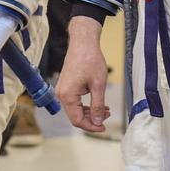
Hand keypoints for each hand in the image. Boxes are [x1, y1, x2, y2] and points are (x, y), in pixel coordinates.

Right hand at [56, 16, 110, 132]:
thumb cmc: (90, 59)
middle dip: (92, 119)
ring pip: (76, 109)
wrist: (83, 43)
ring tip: (106, 109)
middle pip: (76, 116)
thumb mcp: (98, 84)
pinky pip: (75, 101)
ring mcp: (63, 90)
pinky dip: (87, 104)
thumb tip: (98, 122)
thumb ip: (98, 105)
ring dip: (90, 112)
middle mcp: (61, 94)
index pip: (77, 120)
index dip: (91, 127)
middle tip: (107, 116)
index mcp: (67, 95)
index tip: (103, 127)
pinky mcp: (66, 86)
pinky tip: (98, 103)